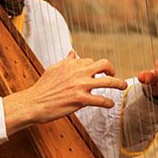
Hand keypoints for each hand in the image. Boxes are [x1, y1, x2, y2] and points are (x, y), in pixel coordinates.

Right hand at [3, 51, 126, 134]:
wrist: (34, 103)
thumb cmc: (43, 88)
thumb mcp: (54, 69)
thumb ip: (66, 62)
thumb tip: (73, 53)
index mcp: (72, 64)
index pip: (91, 61)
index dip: (96, 68)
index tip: (98, 73)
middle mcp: (78, 72)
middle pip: (104, 65)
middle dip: (112, 69)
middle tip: (114, 75)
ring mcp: (80, 86)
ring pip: (108, 82)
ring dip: (119, 84)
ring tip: (123, 86)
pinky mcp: (80, 100)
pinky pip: (101, 100)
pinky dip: (108, 102)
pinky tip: (110, 104)